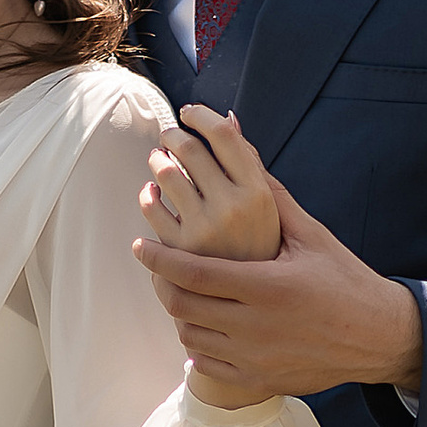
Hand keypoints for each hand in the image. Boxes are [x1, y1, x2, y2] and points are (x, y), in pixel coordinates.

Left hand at [133, 180, 423, 406]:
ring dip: (179, 313)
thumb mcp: (311, 237)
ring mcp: (256, 357)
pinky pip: (208, 365)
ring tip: (180, 292)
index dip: (159, 259)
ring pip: (190, 336)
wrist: (378, 337)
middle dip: (162, 284)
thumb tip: (243, 152)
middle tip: (157, 267)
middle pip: (183, 306)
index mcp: (267, 285)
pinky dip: (196, 344)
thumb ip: (272, 200)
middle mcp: (256, 325)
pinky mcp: (259, 379)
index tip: (140, 245)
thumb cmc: (345, 279)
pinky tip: (202, 325)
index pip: (193, 272)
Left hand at [141, 106, 280, 263]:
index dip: (202, 115)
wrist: (271, 314)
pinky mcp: (181, 256)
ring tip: (158, 161)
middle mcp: (234, 210)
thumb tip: (229, 117)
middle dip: (173, 135)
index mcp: (260, 194)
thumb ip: (253, 164)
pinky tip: (152, 195)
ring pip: (166, 175)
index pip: (225, 135)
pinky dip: (147, 196)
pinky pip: (151, 210)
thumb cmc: (274, 256)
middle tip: (168, 136)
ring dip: (157, 160)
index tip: (189, 112)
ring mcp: (206, 233)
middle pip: (190, 149)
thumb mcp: (279, 210)